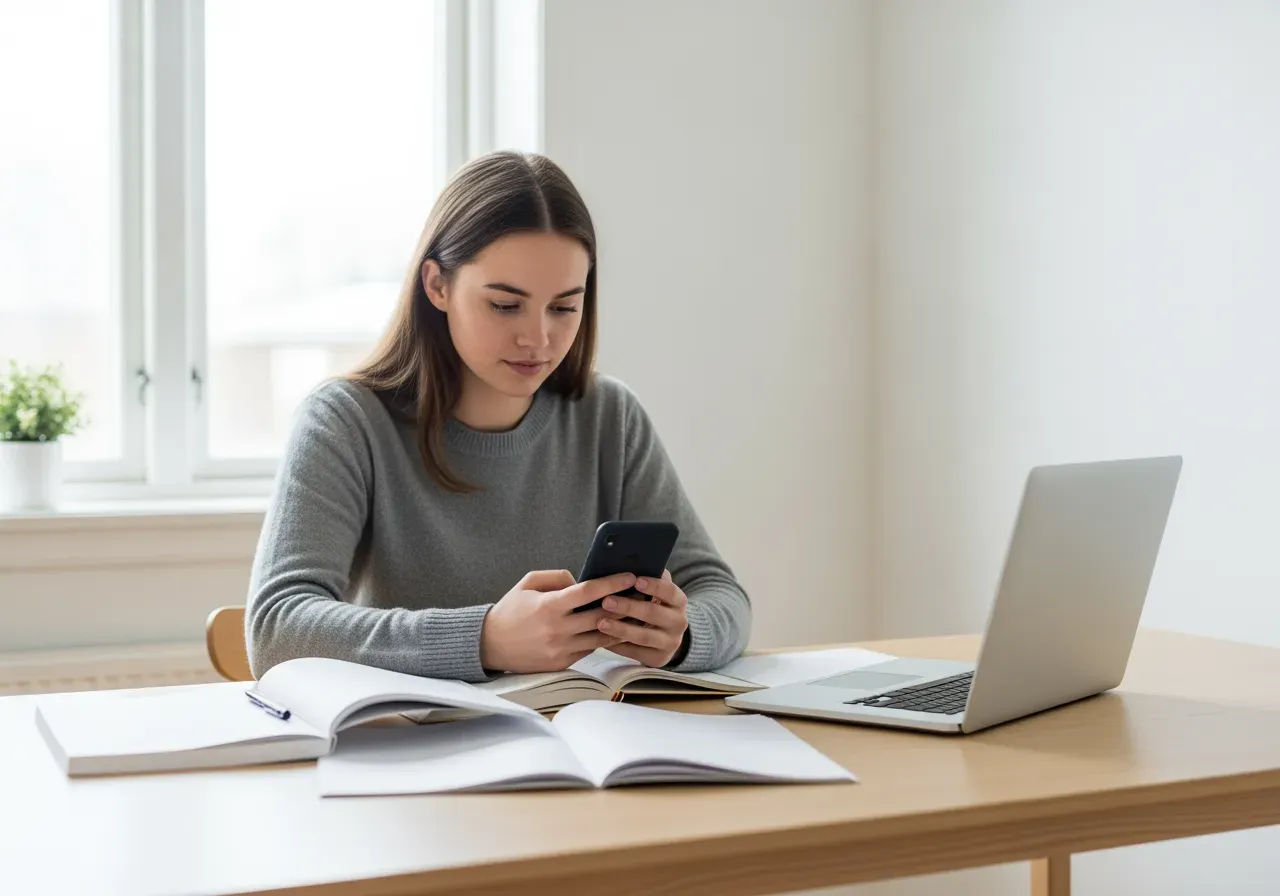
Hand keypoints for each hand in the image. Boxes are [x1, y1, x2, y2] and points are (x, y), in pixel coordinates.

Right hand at [480, 570, 636, 672]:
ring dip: (620, 625)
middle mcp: (557, 629)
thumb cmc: (510, 609)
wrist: (489, 644)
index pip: (589, 591)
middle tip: (642, 595)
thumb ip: (557, 577)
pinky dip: (603, 639)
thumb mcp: (528, 583)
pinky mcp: (561, 663)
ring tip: (636, 614)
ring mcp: (560, 649)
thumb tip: (582, 580)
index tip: (631, 575)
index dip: (613, 582)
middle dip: (624, 604)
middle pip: (601, 616)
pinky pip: (590, 650)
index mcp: (550, 606)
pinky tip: (615, 630)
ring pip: (601, 637)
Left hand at [596, 570, 688, 666]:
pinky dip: (618, 645)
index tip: (636, 580)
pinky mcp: (659, 659)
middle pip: (653, 614)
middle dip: (628, 606)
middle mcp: (679, 622)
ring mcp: (670, 643)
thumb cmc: (653, 606)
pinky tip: (602, 639)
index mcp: (679, 601)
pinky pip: (636, 653)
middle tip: (606, 600)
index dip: (654, 586)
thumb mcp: (656, 593)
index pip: (670, 592)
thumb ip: (647, 580)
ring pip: (643, 636)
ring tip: (600, 622)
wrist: (667, 637)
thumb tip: (628, 562)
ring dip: (620, 628)